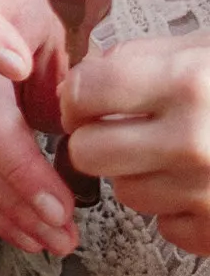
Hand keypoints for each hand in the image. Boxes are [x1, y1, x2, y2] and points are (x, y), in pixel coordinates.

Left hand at [62, 31, 209, 254]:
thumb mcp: (204, 48)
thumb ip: (141, 58)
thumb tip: (83, 79)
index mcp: (188, 82)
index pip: (83, 93)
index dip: (78, 94)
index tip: (87, 96)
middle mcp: (195, 140)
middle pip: (88, 152)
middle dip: (97, 138)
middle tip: (119, 128)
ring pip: (125, 192)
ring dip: (139, 174)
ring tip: (173, 153)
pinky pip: (168, 227)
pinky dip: (177, 209)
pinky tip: (200, 184)